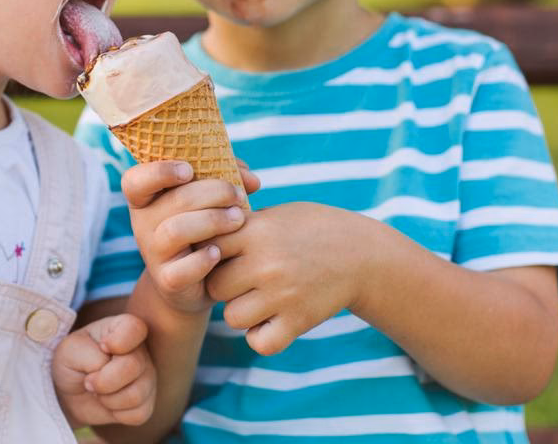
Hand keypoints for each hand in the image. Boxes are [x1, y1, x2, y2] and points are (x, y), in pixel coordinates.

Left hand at [52, 313, 155, 427]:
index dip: (119, 341)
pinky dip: (117, 413)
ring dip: (108, 399)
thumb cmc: (71, 362)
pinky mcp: (147, 402)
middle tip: (88, 381)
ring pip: (136, 394)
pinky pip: (138, 414)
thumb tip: (106, 367)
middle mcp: (140, 351)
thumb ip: (89, 354)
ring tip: (98, 392)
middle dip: (103, 380)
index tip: (102, 347)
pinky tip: (109, 403)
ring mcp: (147, 376)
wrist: (69, 392)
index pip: (135, 328)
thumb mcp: (70, 350)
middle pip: (133, 366)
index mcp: (122, 328)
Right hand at [123, 160, 257, 314]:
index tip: (188, 170)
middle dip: (213, 192)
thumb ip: (227, 178)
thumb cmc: (202, 227)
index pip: (134, 180)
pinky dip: (204, 259)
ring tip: (238, 219)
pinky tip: (218, 253)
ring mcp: (153, 253)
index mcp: (146, 199)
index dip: (159, 171)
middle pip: (173, 200)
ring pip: (176, 231)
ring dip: (213, 221)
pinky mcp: (168, 280)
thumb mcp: (208, 199)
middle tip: (238, 196)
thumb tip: (251, 179)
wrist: (192, 282)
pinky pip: (184, 269)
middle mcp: (143, 224)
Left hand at [207, 202, 377, 355]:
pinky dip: (261, 337)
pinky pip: (259, 342)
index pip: (207, 248)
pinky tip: (270, 321)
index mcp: (256, 231)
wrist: (362, 255)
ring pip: (232, 317)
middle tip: (242, 281)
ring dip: (242, 311)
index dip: (212, 254)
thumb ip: (239, 225)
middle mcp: (266, 263)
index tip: (224, 256)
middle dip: (225, 285)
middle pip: (215, 286)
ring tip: (259, 299)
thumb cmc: (311, 229)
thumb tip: (196, 231)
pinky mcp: (299, 321)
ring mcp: (282, 295)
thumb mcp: (276, 215)